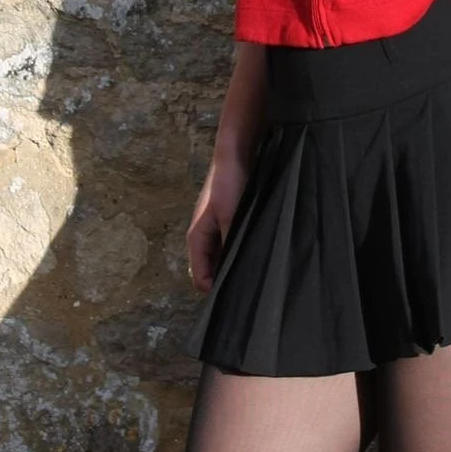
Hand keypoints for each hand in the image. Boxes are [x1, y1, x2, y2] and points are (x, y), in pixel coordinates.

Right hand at [185, 147, 252, 293]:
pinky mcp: (226, 221)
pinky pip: (229, 245)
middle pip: (209, 270)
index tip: (237, 298)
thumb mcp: (230, 217)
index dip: (215, 291)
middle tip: (248, 287)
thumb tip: (235, 273)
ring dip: (232, 264)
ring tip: (253, 272)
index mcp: (196, 239)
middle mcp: (203, 237)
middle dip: (224, 279)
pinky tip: (254, 251)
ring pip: (220, 258)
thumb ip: (230, 246)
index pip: (200, 278)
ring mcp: (214, 229)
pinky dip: (238, 251)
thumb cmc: (228, 185)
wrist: (235, 153)